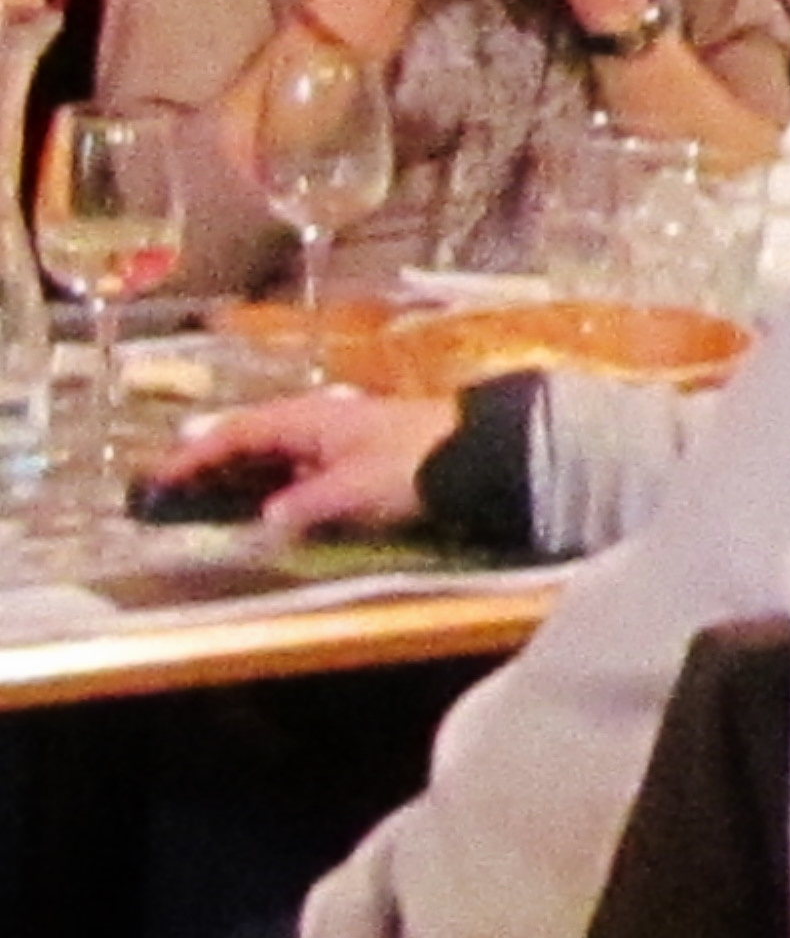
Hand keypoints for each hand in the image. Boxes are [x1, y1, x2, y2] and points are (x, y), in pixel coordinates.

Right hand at [176, 390, 454, 537]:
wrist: (480, 451)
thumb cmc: (414, 461)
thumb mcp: (356, 487)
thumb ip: (308, 503)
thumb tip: (268, 519)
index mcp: (310, 418)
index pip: (239, 432)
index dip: (198, 454)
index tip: (161, 475)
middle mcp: (321, 421)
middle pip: (254, 438)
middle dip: (214, 460)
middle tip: (175, 486)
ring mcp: (342, 436)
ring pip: (279, 453)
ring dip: (245, 473)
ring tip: (211, 497)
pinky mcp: (362, 455)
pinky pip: (304, 466)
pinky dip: (279, 482)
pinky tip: (273, 503)